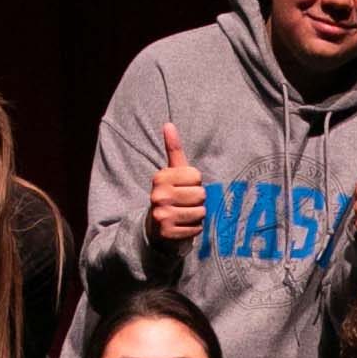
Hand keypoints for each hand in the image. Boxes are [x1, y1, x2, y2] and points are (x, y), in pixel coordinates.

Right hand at [149, 122, 208, 246]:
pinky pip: (196, 229)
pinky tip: (182, 226)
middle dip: (198, 201)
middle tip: (185, 204)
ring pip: (200, 213)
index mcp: (160, 177)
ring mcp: (162, 215)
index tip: (184, 188)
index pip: (196, 177)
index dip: (195, 184)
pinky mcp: (167, 233)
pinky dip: (193, 229)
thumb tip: (168, 124)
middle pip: (200, 195)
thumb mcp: (172, 172)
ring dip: (197, 216)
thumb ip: (173, 149)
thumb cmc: (171, 195)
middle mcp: (158, 195)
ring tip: (184, 215)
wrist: (156, 227)